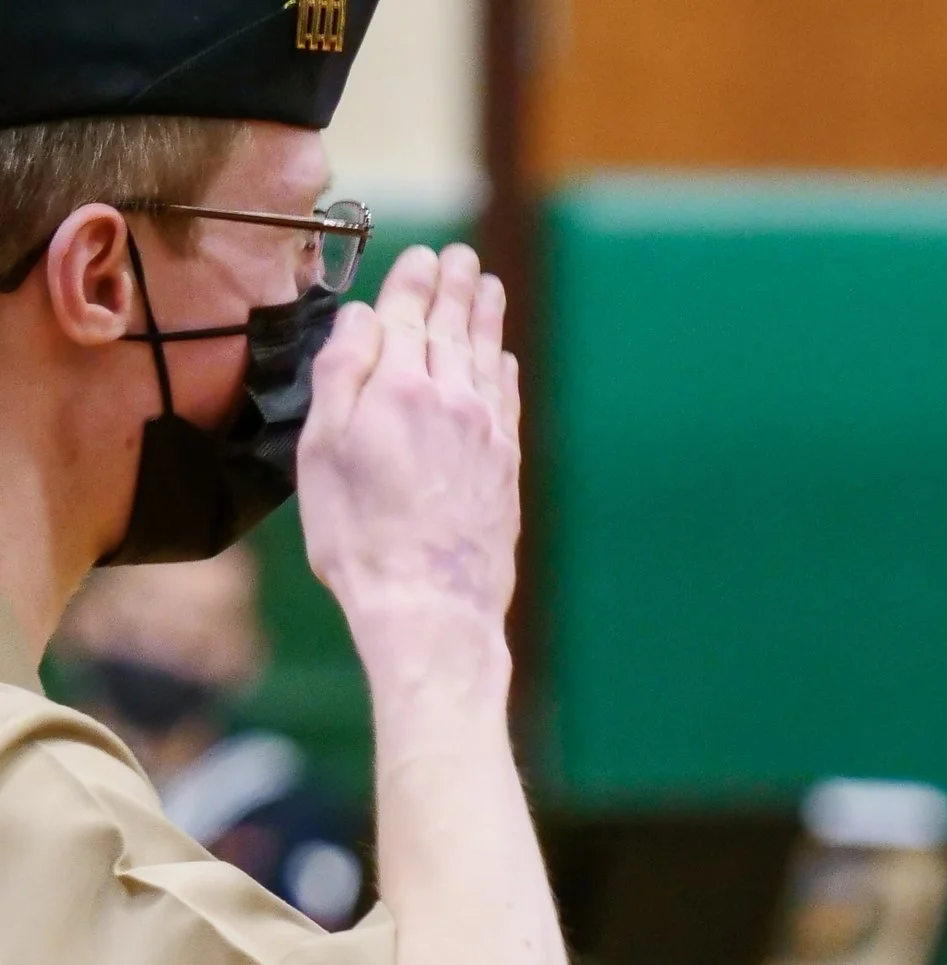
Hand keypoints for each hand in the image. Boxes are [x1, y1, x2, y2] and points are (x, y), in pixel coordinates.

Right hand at [297, 243, 521, 671]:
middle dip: (455, 287)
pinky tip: (503, 358)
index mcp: (396, 387)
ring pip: (485, 358)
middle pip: (451, 328)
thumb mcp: (322, 453)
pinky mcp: (506, 470)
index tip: (423, 255)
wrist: (430, 608)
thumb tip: (365, 316)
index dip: (414, 280)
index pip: (406, 314)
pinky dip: (504, 371)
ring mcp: (485, 433)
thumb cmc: (360, 539)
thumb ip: (341, 374)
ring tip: (488, 287)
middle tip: (462, 257)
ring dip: (485, 318)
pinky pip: (506, 402)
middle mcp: (450, 399)